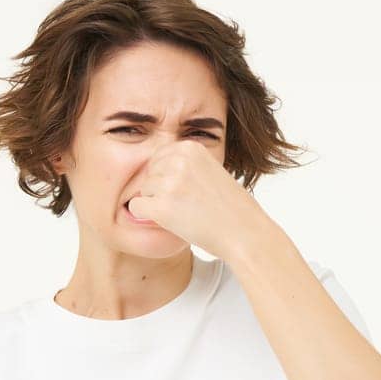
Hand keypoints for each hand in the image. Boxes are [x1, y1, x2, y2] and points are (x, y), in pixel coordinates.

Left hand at [124, 139, 272, 259]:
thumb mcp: (211, 170)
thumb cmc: (231, 207)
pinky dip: (147, 217)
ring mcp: (170, 183)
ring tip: (184, 214)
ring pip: (142, 191)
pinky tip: (169, 222)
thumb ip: (186, 165)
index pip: (158, 158)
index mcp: (190, 148)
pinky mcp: (163, 206)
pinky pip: (136, 208)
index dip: (166, 178)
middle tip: (185, 205)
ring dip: (156, 204)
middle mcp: (178, 161)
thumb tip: (154, 169)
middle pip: (148, 173)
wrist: (244, 232)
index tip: (184, 191)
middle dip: (159, 190)